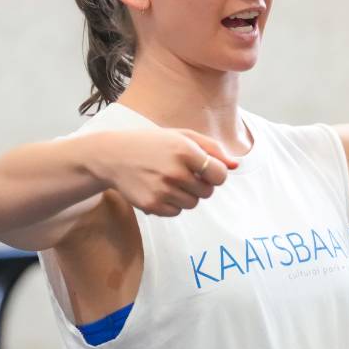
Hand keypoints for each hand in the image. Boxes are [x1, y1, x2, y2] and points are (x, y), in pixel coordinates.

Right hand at [92, 129, 238, 216]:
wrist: (114, 156)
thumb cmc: (153, 144)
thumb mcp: (182, 136)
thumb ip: (212, 148)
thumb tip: (235, 165)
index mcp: (185, 150)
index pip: (219, 174)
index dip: (216, 174)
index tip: (207, 170)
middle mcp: (174, 171)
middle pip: (207, 192)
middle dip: (201, 185)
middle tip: (182, 173)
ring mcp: (162, 190)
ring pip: (193, 204)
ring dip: (186, 195)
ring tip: (169, 180)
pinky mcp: (152, 205)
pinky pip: (176, 212)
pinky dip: (172, 204)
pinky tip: (158, 189)